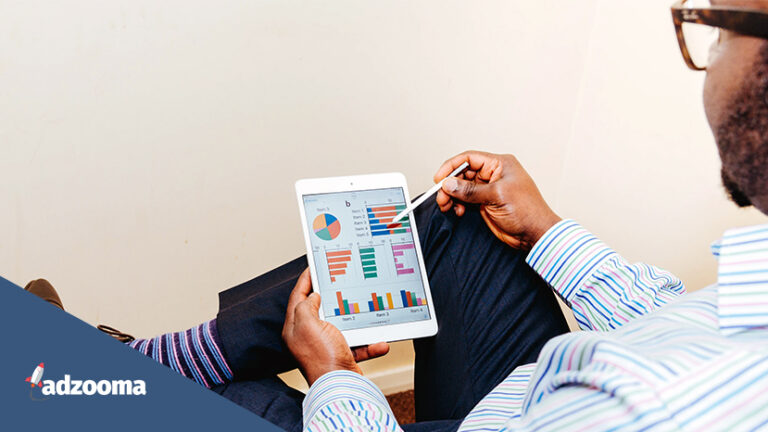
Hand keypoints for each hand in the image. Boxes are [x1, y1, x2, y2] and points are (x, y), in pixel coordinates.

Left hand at [282, 269, 389, 384]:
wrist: (340, 388)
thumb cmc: (322, 358)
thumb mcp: (308, 324)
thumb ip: (307, 306)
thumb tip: (313, 297)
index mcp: (295, 328)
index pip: (298, 297)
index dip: (305, 280)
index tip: (313, 267)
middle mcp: (308, 337)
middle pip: (319, 309)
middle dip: (331, 296)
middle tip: (339, 280)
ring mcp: (326, 346)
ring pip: (342, 325)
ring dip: (356, 321)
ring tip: (364, 309)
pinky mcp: (342, 356)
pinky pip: (358, 344)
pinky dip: (369, 343)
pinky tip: (379, 342)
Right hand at [434, 150, 561, 249]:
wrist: (535, 233)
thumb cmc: (527, 211)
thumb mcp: (496, 196)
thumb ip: (470, 190)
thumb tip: (449, 184)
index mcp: (500, 164)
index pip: (469, 158)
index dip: (452, 167)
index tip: (439, 178)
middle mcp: (493, 174)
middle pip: (463, 173)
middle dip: (450, 185)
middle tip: (441, 196)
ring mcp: (489, 189)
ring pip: (462, 188)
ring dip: (452, 196)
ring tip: (447, 205)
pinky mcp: (485, 202)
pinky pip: (466, 199)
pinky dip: (458, 204)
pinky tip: (458, 211)